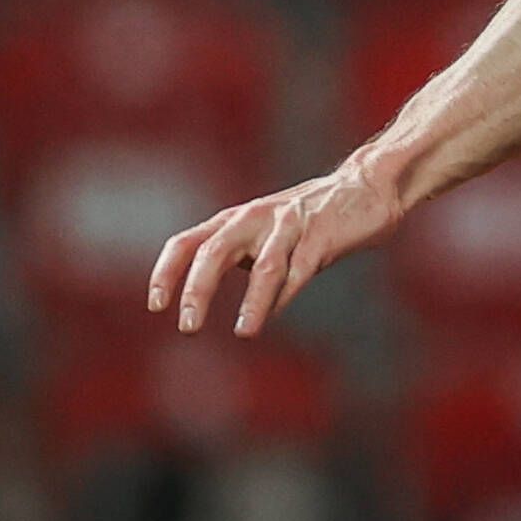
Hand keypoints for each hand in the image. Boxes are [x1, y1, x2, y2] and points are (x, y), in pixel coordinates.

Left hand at [149, 159, 405, 334]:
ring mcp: (289, 227)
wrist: (363, 188)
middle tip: (188, 327)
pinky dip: (286, 295)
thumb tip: (204, 288)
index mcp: (233, 220)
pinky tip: (275, 314)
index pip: (186, 244)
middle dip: (198, 291)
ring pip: (263, 266)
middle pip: (214, 253)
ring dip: (252, 302)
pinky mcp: (322, 237)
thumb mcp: (260, 229)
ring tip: (244, 333)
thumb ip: (234, 252)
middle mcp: (254, 219)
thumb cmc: (306, 217)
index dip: (166, 273)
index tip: (157, 306)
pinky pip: (301, 271)